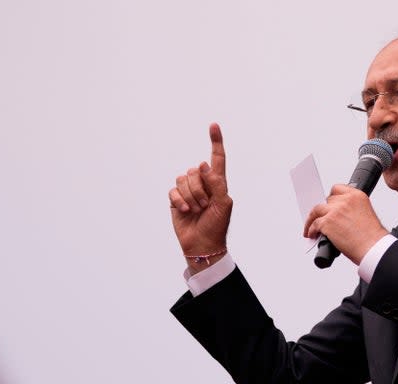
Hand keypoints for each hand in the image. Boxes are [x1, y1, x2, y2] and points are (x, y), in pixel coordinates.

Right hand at [169, 123, 232, 264]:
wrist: (203, 245)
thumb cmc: (216, 226)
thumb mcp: (223, 204)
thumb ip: (216, 182)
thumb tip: (203, 164)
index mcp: (217, 183)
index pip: (217, 159)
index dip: (216, 142)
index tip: (214, 125)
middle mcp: (202, 183)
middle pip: (195, 171)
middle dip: (200, 189)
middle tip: (205, 206)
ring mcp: (188, 191)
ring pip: (183, 179)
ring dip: (191, 197)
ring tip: (196, 210)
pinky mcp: (176, 199)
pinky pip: (173, 190)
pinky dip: (180, 201)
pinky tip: (185, 211)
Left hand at [303, 185, 388, 264]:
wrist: (373, 248)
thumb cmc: (373, 237)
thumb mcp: (366, 214)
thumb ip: (353, 210)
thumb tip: (339, 216)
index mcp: (357, 196)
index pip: (338, 189)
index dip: (331, 197)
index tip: (329, 203)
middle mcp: (346, 200)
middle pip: (326, 200)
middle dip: (323, 210)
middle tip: (320, 217)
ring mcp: (335, 210)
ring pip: (316, 210)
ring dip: (312, 219)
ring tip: (310, 227)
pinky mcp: (327, 222)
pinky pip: (314, 224)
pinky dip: (311, 230)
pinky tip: (312, 235)